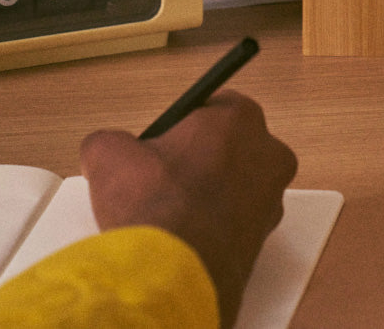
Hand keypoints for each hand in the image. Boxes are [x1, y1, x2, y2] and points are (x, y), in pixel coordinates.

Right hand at [79, 90, 297, 325]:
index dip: (179, 130)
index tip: (160, 147)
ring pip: (235, 185)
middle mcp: (270, 151)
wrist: (174, 274)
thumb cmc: (154, 205)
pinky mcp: (268, 234)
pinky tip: (186, 235)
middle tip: (162, 181)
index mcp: (240, 117)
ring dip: (208, 194)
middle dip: (198, 161)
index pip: (210, 110)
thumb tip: (107, 148)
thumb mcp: (108, 154)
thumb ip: (111, 140)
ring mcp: (275, 195)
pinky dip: (216, 224)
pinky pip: (237, 219)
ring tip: (171, 213)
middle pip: (227, 147)